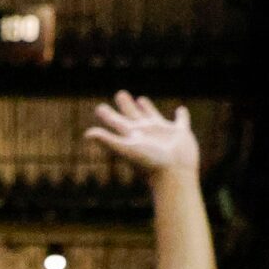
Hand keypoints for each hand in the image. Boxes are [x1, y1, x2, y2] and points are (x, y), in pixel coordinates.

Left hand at [83, 90, 199, 174]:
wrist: (173, 174)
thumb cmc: (150, 163)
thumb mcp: (126, 149)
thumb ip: (107, 140)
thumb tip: (86, 134)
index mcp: (132, 136)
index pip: (116, 122)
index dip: (107, 115)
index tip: (100, 108)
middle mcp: (146, 133)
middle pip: (133, 115)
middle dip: (126, 105)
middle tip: (120, 94)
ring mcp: (163, 133)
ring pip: (153, 116)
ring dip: (147, 108)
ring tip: (141, 100)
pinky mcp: (180, 133)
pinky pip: (181, 121)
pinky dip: (182, 116)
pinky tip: (181, 110)